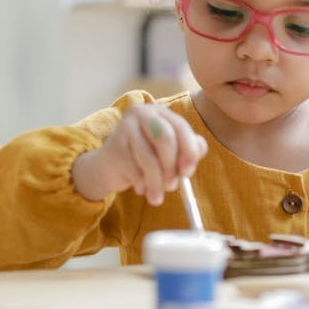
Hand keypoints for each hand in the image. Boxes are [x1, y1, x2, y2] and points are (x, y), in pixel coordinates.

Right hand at [72, 103, 206, 204]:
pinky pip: (134, 171)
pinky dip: (141, 185)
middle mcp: (142, 113)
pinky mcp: (114, 146)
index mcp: (161, 112)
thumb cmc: (147, 159)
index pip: (180, 127)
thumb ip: (189, 151)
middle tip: (172, 187)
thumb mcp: (171, 154)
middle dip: (171, 168)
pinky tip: (140, 188)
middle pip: (165, 139)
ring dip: (156, 183)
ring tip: (156, 196)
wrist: (110, 167)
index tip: (188, 172)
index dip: (188, 150)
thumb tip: (198, 153)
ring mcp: (125, 128)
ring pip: (149, 159)